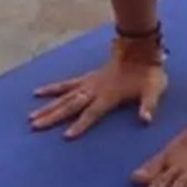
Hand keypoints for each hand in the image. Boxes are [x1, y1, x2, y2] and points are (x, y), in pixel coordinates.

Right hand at [31, 49, 166, 139]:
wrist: (141, 50)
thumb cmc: (148, 73)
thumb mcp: (154, 89)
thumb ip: (149, 105)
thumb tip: (146, 120)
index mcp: (110, 95)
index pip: (92, 112)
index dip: (81, 124)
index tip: (66, 136)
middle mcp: (95, 90)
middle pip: (71, 105)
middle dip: (53, 116)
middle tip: (36, 126)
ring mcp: (88, 83)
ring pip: (64, 96)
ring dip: (48, 106)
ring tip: (32, 117)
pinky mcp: (86, 78)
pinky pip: (66, 84)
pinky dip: (52, 88)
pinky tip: (38, 92)